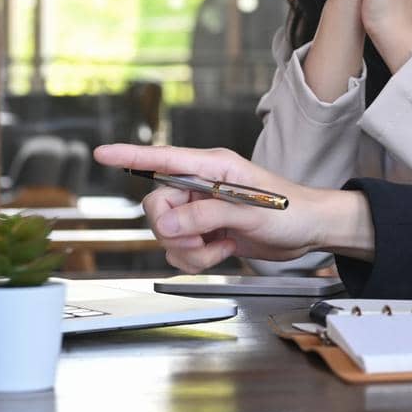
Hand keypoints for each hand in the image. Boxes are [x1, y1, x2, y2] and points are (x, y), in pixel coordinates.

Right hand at [93, 144, 375, 270]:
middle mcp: (201, 184)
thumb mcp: (251, 211)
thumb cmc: (291, 211)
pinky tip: (222, 250)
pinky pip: (179, 249)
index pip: (163, 158)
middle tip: (203, 238)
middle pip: (157, 206)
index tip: (102, 153)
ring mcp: (201, 208)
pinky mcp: (204, 231)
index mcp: (213, 167)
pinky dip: (195, 258)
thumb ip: (207, 214)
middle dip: (173, 230)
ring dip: (188, 249)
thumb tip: (170, 224)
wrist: (309, 231)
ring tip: (220, 245)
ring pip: (166, 233)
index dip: (131, 155)